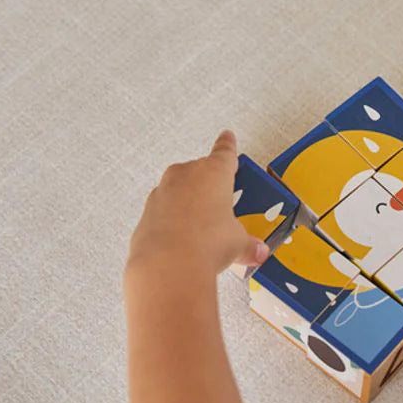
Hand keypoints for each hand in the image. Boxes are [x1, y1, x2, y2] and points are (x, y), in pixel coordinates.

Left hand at [126, 130, 268, 279]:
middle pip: (200, 173)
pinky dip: (172, 222)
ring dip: (189, 206)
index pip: (225, 152)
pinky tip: (183, 242)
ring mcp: (162, 192)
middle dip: (210, 188)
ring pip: (179, 192)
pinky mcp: (146, 212)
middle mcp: (186, 175)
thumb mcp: (237, 244)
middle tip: (221, 207)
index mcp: (214, 172)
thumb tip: (256, 252)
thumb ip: (247, 245)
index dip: (228, 145)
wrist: (169, 265)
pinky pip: (164, 212)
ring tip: (203, 232)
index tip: (227, 136)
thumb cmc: (206, 243)